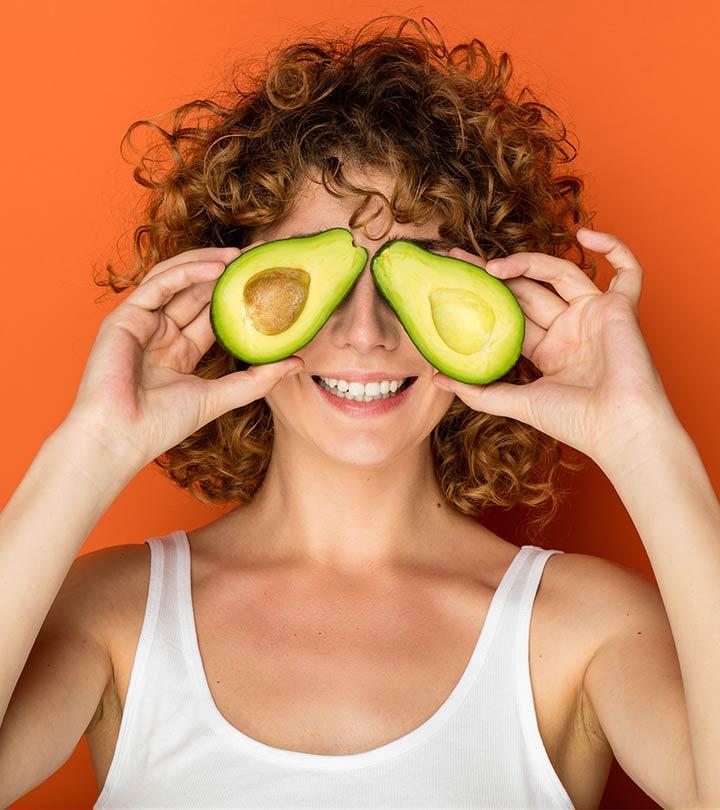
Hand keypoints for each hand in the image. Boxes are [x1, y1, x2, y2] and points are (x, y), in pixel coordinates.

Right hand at [66, 241, 303, 469]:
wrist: (121, 437)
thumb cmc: (163, 424)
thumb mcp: (221, 396)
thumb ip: (258, 378)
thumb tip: (298, 362)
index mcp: (179, 351)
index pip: (212, 315)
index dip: (237, 298)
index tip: (266, 283)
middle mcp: (161, 333)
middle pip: (197, 292)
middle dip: (226, 273)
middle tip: (257, 257)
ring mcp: (142, 323)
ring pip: (177, 280)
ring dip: (207, 264)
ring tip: (240, 256)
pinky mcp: (125, 316)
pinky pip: (159, 284)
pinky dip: (187, 271)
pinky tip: (216, 266)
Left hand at [431, 228, 679, 463]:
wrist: (618, 429)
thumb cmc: (574, 421)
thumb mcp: (516, 402)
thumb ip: (478, 390)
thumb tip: (436, 377)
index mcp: (548, 349)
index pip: (512, 312)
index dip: (487, 295)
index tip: (457, 278)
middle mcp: (570, 328)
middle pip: (530, 289)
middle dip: (496, 274)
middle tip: (461, 261)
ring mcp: (595, 315)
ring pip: (561, 272)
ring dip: (528, 262)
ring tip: (493, 267)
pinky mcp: (621, 308)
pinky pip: (627, 270)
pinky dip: (614, 248)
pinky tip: (586, 236)